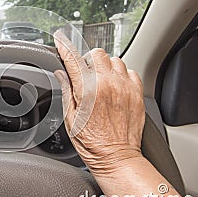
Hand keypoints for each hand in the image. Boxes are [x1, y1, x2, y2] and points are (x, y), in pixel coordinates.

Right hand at [54, 31, 144, 175]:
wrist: (117, 158)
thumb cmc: (91, 143)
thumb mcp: (70, 118)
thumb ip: (66, 91)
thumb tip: (61, 74)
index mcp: (87, 90)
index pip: (73, 59)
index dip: (64, 46)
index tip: (60, 38)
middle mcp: (107, 84)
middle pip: (97, 53)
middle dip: (88, 60)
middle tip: (85, 74)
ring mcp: (124, 87)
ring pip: (115, 60)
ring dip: (106, 67)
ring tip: (102, 82)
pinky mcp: (137, 93)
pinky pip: (130, 71)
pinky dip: (122, 75)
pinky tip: (116, 87)